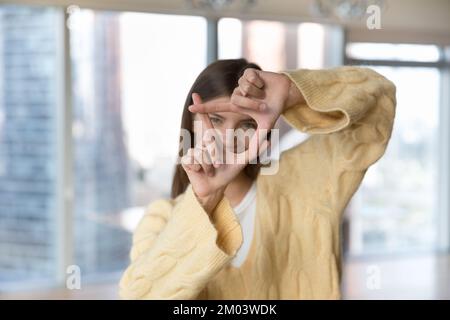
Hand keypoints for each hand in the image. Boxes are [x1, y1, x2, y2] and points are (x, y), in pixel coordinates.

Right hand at [182, 93, 267, 213]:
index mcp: (213, 141)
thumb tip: (268, 140)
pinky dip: (202, 168)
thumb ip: (254, 150)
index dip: (201, 109)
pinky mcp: (186, 160)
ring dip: (209, 165)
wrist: (215, 188)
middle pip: (208, 142)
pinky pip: (195, 160)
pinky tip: (201, 172)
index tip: (195, 95)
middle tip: (218, 165)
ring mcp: (193, 152)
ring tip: (211, 171)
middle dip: (214, 155)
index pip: (207, 123)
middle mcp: (202, 144)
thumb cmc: (227, 174)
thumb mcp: (242, 161)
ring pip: (202, 153)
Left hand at [189, 68, 303, 130]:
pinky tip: (265, 82)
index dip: (204, 109)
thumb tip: (253, 156)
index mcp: (237, 106)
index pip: (218, 108)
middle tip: (263, 105)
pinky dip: (260, 81)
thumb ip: (258, 141)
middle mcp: (237, 94)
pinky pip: (250, 77)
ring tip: (265, 93)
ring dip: (257, 92)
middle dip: (252, 103)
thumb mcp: (266, 126)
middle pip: (236, 99)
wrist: (287, 93)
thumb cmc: (275, 109)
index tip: (190, 109)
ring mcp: (242, 82)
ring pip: (243, 88)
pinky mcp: (249, 71)